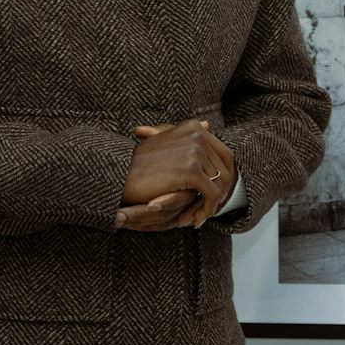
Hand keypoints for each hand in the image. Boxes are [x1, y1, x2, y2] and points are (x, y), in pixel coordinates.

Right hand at [120, 119, 234, 226]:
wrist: (119, 174)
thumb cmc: (138, 163)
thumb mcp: (166, 142)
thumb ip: (188, 136)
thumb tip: (208, 125)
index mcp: (193, 127)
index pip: (225, 155)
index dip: (224, 177)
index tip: (213, 195)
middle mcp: (197, 135)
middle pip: (226, 170)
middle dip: (220, 193)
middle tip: (207, 210)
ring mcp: (195, 152)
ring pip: (220, 185)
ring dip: (210, 205)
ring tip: (197, 217)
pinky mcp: (191, 171)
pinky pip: (212, 195)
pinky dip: (207, 210)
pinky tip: (194, 220)